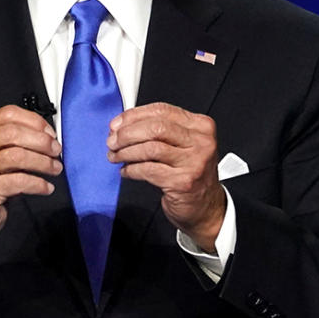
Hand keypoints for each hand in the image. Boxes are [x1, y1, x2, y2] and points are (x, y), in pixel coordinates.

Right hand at [0, 105, 61, 260]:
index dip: (34, 121)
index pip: (7, 114)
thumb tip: (48, 137)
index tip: (50, 133)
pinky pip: (19, 181)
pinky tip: (45, 187)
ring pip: (18, 156)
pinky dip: (38, 184)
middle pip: (13, 132)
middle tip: (56, 150)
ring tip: (55, 169)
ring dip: (43, 162)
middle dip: (41, 141)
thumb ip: (15, 143)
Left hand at [106, 102, 225, 251]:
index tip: (117, 124)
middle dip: (127, 134)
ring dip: (126, 152)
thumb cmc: (190, 173)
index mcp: (200, 126)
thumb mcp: (182, 145)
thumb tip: (122, 125)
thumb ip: (158, 131)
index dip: (134, 116)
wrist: (205, 207)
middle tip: (112, 142)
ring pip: (150, 148)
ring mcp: (194, 162)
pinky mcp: (183, 182)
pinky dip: (132, 169)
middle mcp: (201, 142)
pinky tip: (126, 171)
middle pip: (155, 128)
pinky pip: (148, 170)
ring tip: (116, 156)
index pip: (162, 110)